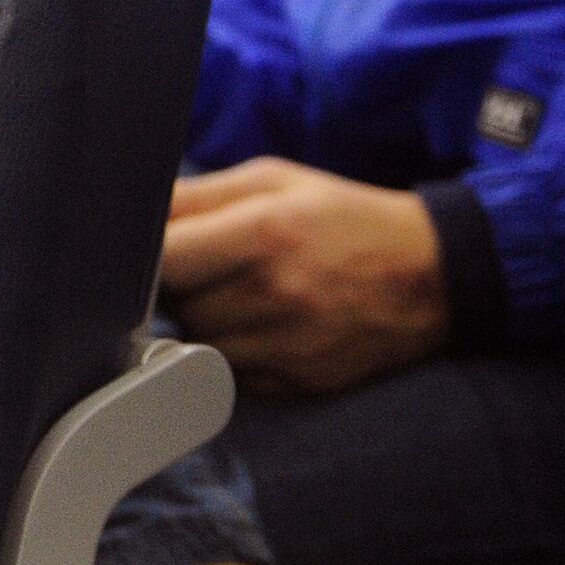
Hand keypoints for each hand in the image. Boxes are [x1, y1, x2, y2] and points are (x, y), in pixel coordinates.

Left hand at [159, 158, 446, 393]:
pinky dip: (233, 353)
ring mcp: (287, 345)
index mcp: (265, 231)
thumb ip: (198, 195)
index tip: (143, 251)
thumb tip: (134, 209)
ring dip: (204, 323)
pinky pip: (232, 375)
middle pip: (177, 306)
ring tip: (239, 295)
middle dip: (180, 289)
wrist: (430, 274)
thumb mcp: (275, 182)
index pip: (164, 258)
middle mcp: (274, 294)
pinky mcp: (298, 383)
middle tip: (207, 268)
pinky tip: (263, 326)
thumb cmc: (342, 218)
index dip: (143, 256)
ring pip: (200, 345)